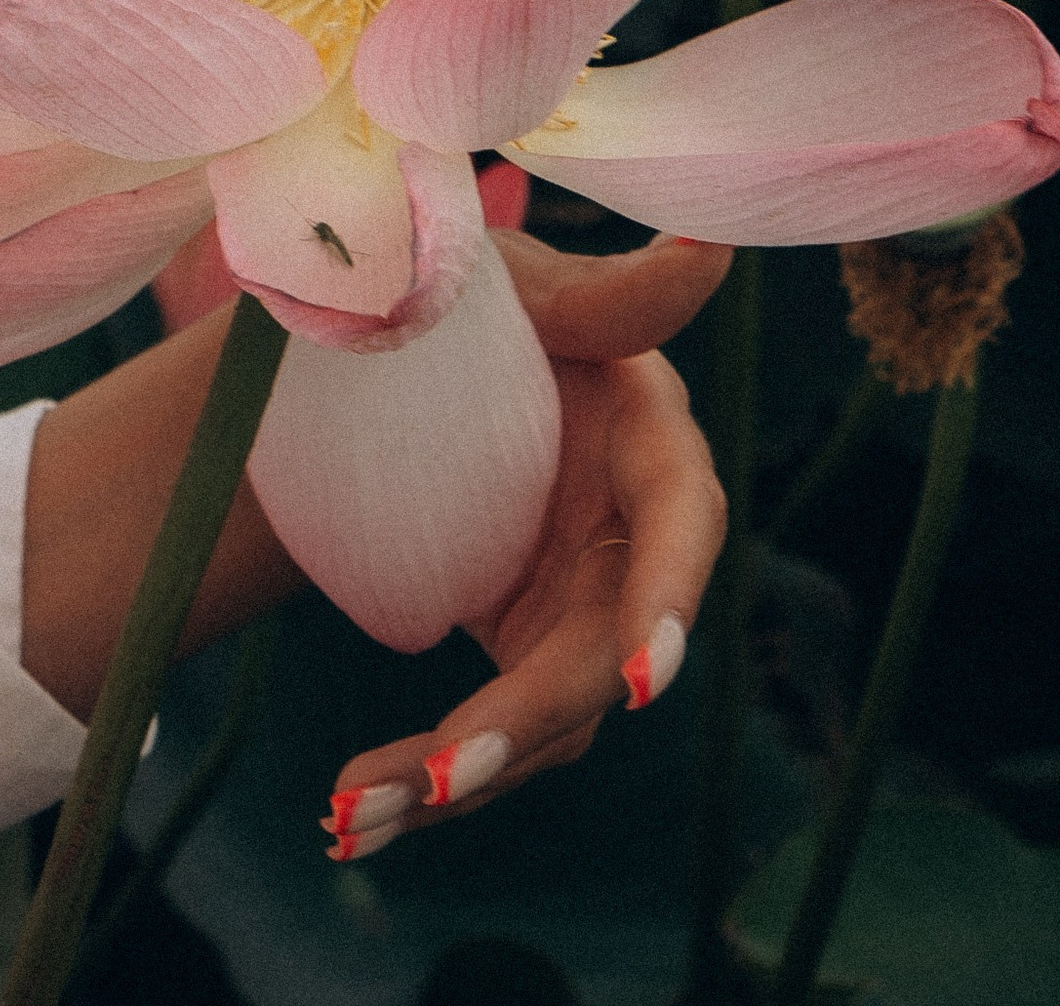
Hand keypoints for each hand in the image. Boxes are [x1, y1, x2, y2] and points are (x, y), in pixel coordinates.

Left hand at [323, 231, 728, 859]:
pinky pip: (501, 729)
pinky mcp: (532, 642)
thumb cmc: (460, 290)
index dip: (665, 603)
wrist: (383, 346)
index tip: (637, 686)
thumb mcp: (509, 283)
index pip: (680, 523)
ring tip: (358, 816)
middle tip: (442, 778)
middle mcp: (631, 527)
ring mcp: (584, 596)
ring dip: (459, 776)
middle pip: (603, 651)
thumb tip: (709, 253)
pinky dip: (436, 775)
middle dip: (523, 724)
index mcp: (645, 427)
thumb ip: (604, 291)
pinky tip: (362, 813)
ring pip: (550, 715)